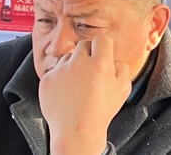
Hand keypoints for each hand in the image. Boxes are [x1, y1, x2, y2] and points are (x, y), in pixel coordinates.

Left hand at [40, 36, 130, 154]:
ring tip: (77, 85)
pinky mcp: (46, 80)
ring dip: (72, 66)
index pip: (101, 39)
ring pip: (67, 57)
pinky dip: (60, 78)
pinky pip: (54, 71)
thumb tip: (112, 57)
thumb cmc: (101, 111)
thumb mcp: (124, 88)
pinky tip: (66, 92)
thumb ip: (121, 67)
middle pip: (83, 45)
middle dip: (88, 54)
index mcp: (100, 64)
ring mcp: (60, 71)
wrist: (77, 131)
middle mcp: (79, 64)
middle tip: (90, 70)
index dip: (103, 47)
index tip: (102, 54)